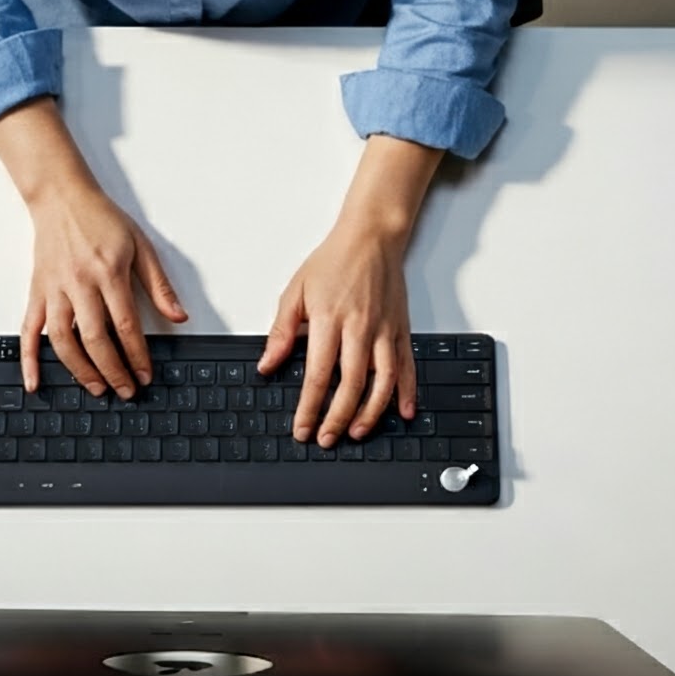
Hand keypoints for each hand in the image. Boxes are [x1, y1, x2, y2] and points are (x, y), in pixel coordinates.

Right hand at [23, 174, 187, 398]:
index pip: (126, 325)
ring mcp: (55, 289)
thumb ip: (159, 285)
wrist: (61, 197)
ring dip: (80, 370)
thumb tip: (179, 315)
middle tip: (125, 390)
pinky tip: (34, 382)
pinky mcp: (37, 291)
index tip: (145, 374)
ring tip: (96, 388)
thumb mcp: (140, 246)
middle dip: (113, 371)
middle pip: (95, 338)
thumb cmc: (101, 219)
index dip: (137, 355)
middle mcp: (79, 283)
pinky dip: (29, 360)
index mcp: (108, 272)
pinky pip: (29, 330)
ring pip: (63, 340)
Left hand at [260, 218, 416, 447]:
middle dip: (338, 418)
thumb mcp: (296, 291)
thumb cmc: (333, 262)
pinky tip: (402, 412)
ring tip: (358, 432)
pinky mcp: (401, 329)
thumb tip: (267, 364)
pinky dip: (407, 392)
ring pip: (382, 382)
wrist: (371, 237)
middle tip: (326, 438)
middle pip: (350, 385)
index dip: (309, 407)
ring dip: (371, 412)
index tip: (302, 428)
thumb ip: (282, 331)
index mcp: (329, 320)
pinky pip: (407, 366)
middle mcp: (360, 328)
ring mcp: (384, 331)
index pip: (317, 375)